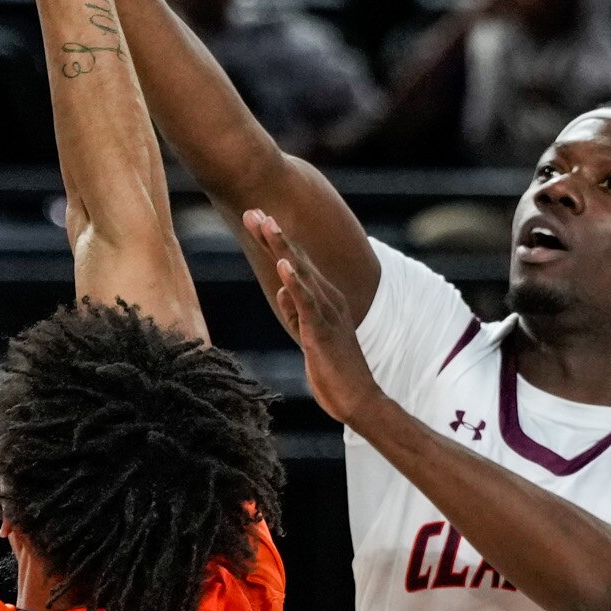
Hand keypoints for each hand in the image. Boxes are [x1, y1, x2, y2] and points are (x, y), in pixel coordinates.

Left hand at [242, 209, 381, 425]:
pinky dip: (294, 282)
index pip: (296, 263)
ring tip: (265, 224)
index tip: (258, 219)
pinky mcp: (322, 330)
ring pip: (301, 273)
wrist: (357, 399)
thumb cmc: (333, 370)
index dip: (276, 241)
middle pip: (296, 260)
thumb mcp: (307, 335)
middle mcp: (328, 299)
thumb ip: (296, 310)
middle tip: (253, 211)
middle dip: (274, 235)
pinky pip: (307, 302)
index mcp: (324, 299)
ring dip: (282, 247)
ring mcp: (327, 313)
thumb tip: (282, 290)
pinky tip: (283, 265)